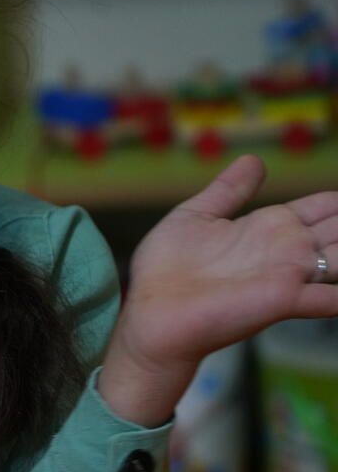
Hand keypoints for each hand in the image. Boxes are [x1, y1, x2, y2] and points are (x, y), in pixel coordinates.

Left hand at [100, 155, 337, 424]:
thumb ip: (228, 191)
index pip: (322, 208)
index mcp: (269, 227)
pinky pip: (331, 298)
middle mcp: (287, 249)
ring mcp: (289, 274)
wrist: (151, 311)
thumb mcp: (195, 217)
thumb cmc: (165, 269)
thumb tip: (254, 160)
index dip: (337, 201)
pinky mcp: (284, 300)